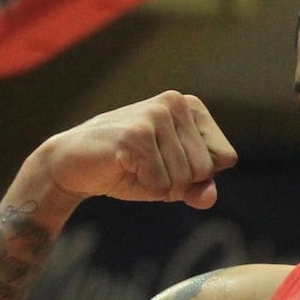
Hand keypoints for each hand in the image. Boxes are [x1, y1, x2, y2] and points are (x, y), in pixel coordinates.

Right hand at [38, 91, 236, 208]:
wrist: (72, 163)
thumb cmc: (128, 169)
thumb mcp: (172, 180)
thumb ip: (198, 187)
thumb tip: (209, 197)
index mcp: (191, 107)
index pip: (226, 157)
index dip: (199, 175)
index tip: (169, 163)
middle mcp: (176, 103)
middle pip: (205, 170)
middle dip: (178, 182)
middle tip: (147, 168)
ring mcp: (155, 116)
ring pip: (183, 179)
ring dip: (158, 186)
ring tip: (134, 167)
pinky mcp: (136, 135)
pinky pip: (160, 185)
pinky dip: (143, 188)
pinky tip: (122, 168)